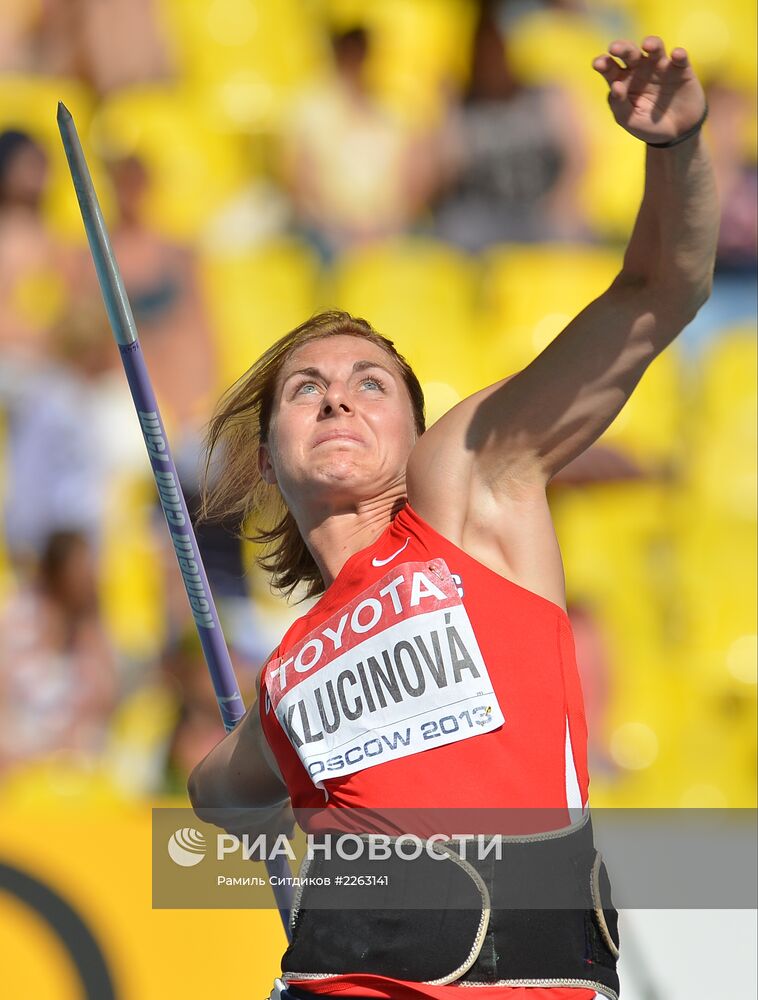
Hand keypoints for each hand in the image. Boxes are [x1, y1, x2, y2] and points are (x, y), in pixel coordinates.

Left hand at [592, 36, 706, 144]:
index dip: (603, 64)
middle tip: (614, 48)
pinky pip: (680, 58)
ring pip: (655, 48)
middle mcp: (640, 69)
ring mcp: (660, 67)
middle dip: (622, 48)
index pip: (610, 68)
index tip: (598, 64)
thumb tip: (615, 86)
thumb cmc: (647, 125)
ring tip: (647, 46)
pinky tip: (676, 55)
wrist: (676, 133)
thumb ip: (619, 105)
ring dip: (652, 43)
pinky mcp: (681, 69)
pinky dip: (678, 55)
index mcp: (623, 80)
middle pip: (630, 53)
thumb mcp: (629, 120)